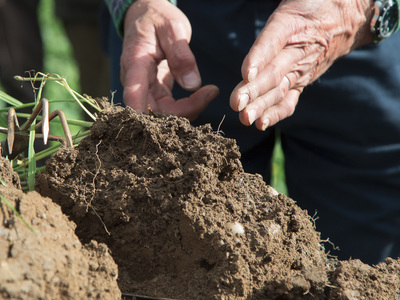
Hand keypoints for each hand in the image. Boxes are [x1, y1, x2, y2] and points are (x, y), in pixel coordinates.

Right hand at [121, 0, 218, 119]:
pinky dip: (188, 105)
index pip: (134, 97)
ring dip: (188, 110)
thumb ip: (181, 55)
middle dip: (181, 112)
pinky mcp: (155, 90)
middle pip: (152, 111)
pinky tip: (205, 94)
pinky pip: (169, 107)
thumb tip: (192, 85)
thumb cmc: (157, 18)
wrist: (146, 15)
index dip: (147, 116)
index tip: (174, 121)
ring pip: (163, 113)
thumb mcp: (172, 28)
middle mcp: (136, 81)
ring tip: (210, 92)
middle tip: (210, 94)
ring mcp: (145, 88)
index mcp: (135, 64)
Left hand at [230, 0, 374, 129]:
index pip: (272, 42)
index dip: (259, 59)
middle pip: (274, 72)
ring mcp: (301, 69)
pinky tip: (262, 124)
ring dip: (261, 105)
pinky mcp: (302, 81)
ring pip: (279, 89)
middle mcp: (298, 50)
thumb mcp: (294, 0)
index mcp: (292, 24)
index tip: (245, 75)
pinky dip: (277, 112)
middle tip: (236, 103)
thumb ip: (275, 17)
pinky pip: (289, 99)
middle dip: (254, 90)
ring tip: (245, 118)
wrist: (348, 16)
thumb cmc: (313, 3)